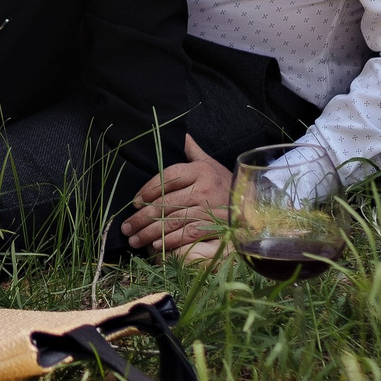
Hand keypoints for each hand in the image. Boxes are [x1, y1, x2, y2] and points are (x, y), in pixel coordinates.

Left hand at [120, 135, 233, 253]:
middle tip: (126, 227)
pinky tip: (156, 245)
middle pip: (164, 203)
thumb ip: (194, 152)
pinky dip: (170, 241)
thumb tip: (182, 135)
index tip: (134, 202)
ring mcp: (208, 208)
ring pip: (172, 221)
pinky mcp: (214, 226)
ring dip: (149, 232)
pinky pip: (186, 234)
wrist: (254, 204)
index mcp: (200, 170)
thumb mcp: (211, 164)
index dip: (147, 190)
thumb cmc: (226, 184)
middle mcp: (203, 188)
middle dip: (141, 217)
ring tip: (134, 240)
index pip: (166, 178)